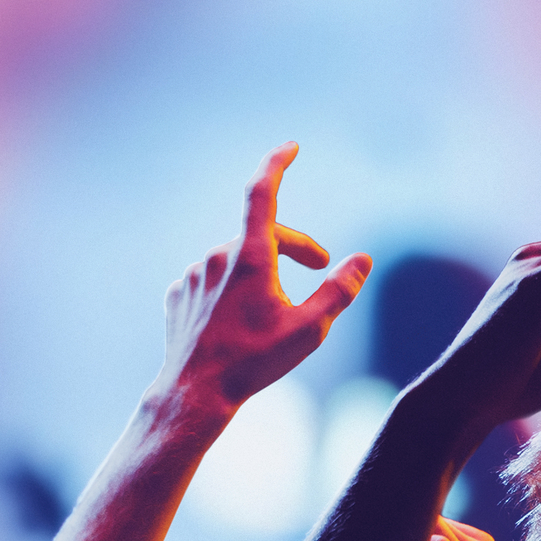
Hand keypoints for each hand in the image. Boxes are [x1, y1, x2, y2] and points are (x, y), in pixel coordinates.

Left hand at [162, 145, 370, 418]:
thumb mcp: (310, 329)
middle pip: (264, 236)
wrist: (195, 394)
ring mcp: (194, 275)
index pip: (263, 193)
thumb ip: (339, 291)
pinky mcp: (179, 294)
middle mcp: (218, 257)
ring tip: (273, 312)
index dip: (277, 165)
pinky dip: (230, 291)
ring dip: (260, 274)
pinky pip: (211, 281)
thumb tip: (362, 260)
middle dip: (295, 247)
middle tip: (320, 268)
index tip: (290, 147)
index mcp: (250, 257)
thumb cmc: (254, 362)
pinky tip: (238, 322)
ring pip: (237, 261)